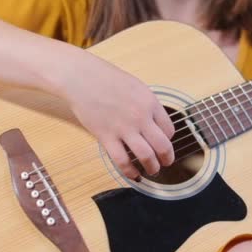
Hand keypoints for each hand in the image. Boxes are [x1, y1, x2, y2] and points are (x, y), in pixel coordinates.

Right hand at [60, 54, 174, 180]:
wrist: (81, 77)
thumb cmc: (107, 79)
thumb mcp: (136, 87)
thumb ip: (148, 105)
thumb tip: (156, 123)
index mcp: (150, 103)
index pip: (169, 130)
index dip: (169, 141)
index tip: (164, 143)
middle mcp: (140, 117)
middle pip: (163, 146)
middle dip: (167, 159)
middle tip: (166, 163)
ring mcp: (123, 128)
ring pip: (146, 156)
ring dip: (152, 167)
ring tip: (152, 170)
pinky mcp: (106, 137)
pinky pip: (122, 160)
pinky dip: (130, 171)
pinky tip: (133, 174)